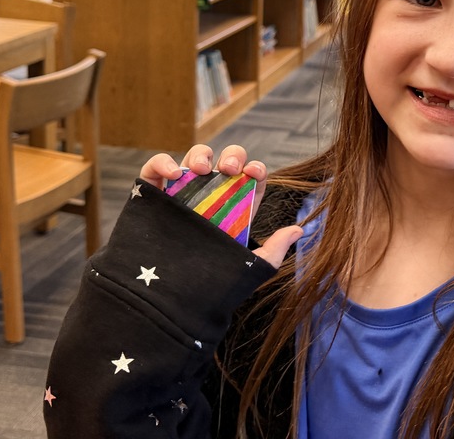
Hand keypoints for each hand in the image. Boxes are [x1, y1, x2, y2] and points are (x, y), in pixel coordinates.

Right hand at [138, 145, 301, 268]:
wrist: (166, 297)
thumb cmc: (210, 283)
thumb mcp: (247, 268)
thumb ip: (274, 250)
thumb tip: (298, 230)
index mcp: (236, 207)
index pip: (250, 178)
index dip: (255, 168)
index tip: (253, 172)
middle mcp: (211, 195)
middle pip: (226, 161)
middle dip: (232, 156)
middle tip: (230, 168)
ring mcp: (182, 192)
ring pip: (195, 158)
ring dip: (201, 155)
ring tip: (203, 170)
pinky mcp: (154, 195)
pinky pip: (155, 169)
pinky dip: (163, 163)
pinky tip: (174, 174)